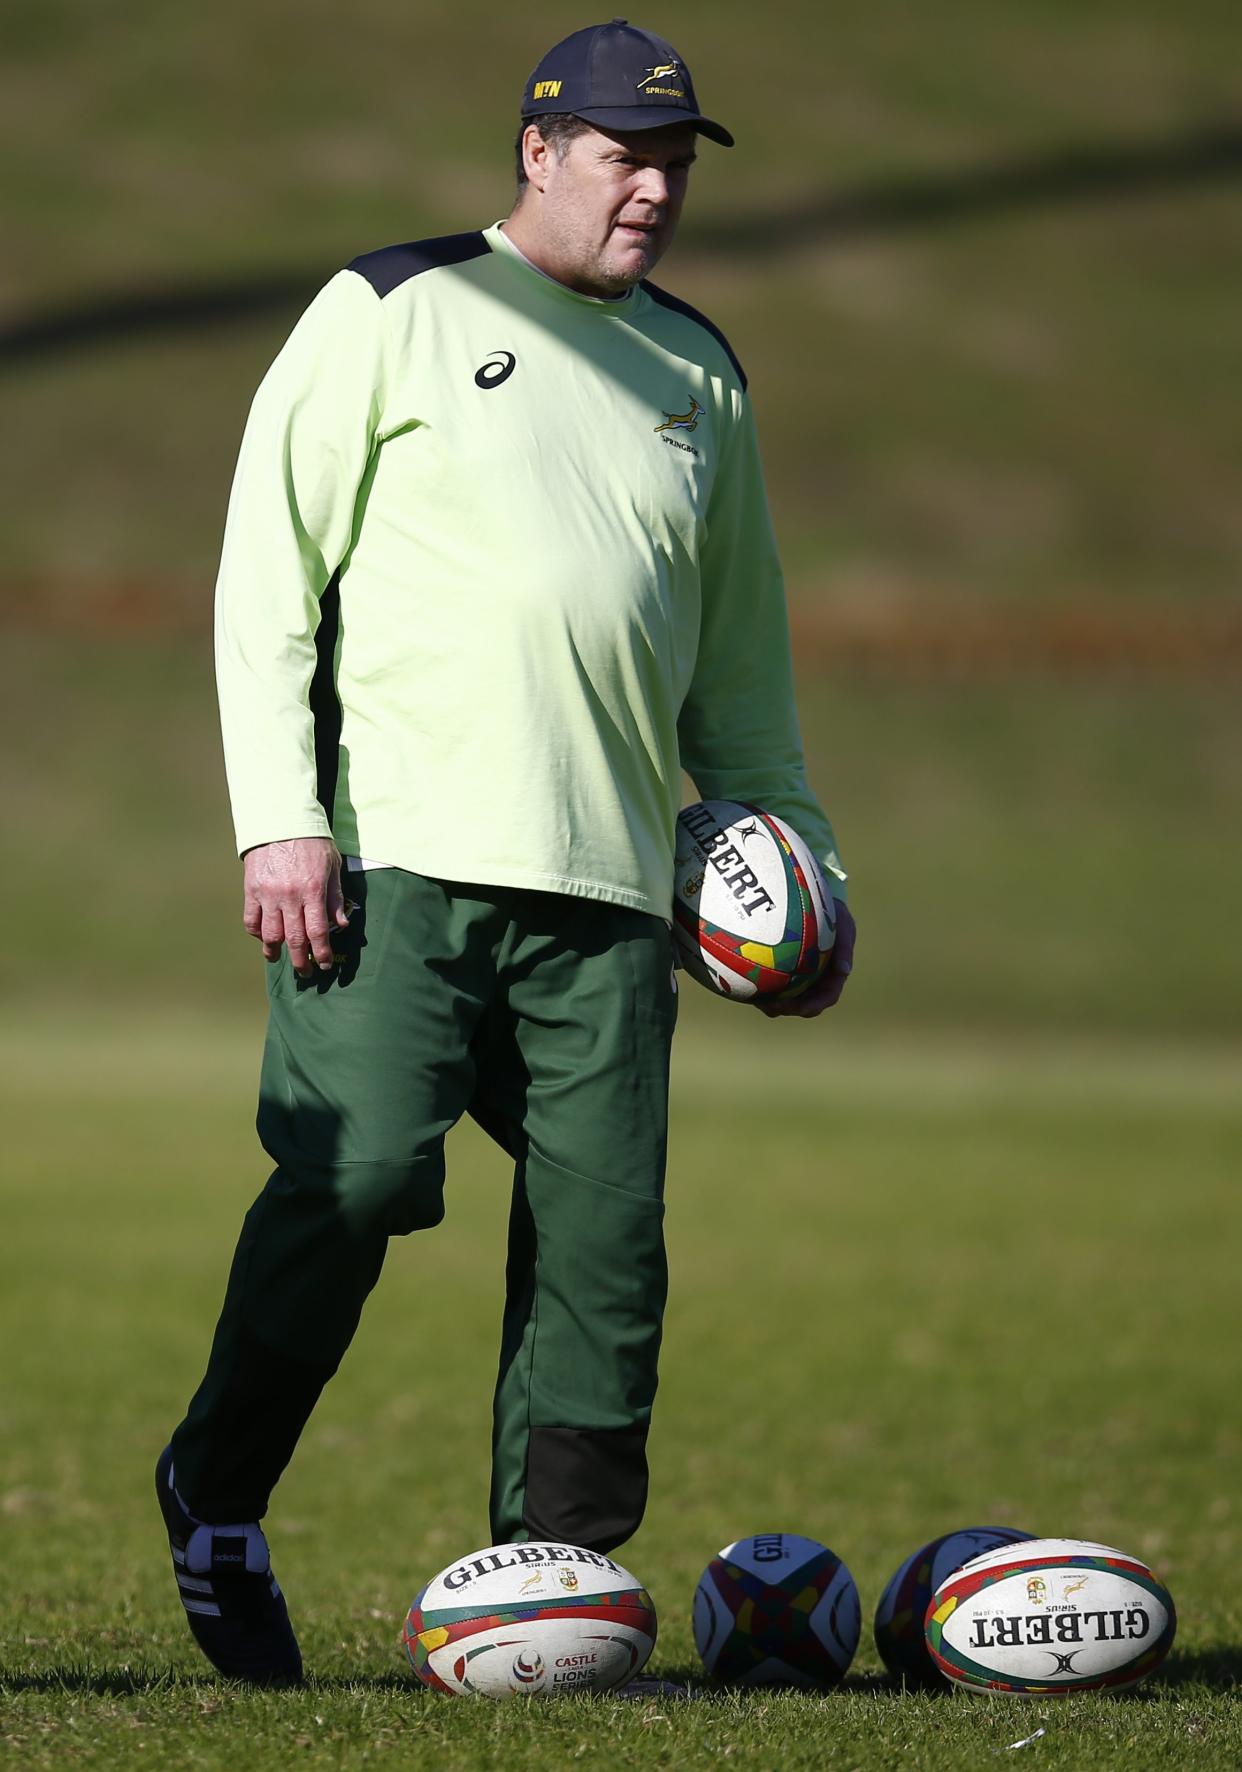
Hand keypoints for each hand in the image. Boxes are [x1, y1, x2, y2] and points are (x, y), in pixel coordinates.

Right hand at [242, 837, 349, 975]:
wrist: (279, 819)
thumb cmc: (311, 841)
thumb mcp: (332, 865)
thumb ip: (335, 896)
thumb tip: (341, 925)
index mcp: (313, 890)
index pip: (318, 932)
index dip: (321, 953)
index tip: (324, 965)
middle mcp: (290, 896)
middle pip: (294, 939)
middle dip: (300, 961)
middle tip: (304, 972)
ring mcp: (268, 894)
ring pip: (270, 934)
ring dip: (275, 951)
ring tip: (278, 958)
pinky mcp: (251, 889)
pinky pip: (251, 920)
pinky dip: (257, 933)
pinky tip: (263, 937)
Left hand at [757, 898, 854, 1018]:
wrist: (817, 901)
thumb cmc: (834, 914)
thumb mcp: (845, 925)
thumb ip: (846, 947)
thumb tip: (844, 970)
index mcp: (832, 976)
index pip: (826, 998)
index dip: (813, 1006)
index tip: (802, 1007)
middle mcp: (814, 980)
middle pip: (802, 1004)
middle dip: (788, 1008)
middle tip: (773, 1006)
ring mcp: (797, 976)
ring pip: (783, 996)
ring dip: (770, 1002)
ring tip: (755, 999)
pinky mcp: (780, 967)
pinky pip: (769, 979)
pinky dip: (760, 982)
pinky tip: (744, 978)